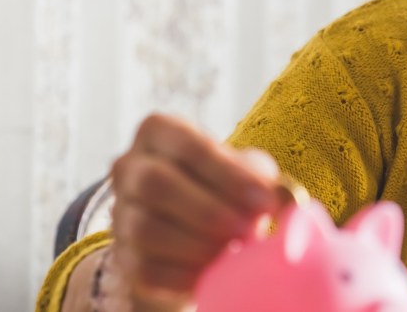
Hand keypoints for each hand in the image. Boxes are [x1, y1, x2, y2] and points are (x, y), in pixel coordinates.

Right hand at [109, 113, 281, 302]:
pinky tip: (214, 274)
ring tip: (234, 253)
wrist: (193, 234)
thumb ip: (264, 180)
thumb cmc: (223, 190)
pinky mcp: (124, 256)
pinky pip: (146, 268)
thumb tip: (286, 200)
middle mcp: (130, 167)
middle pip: (156, 183)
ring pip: (146, 228)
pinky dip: (184, 274)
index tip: (264, 200)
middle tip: (250, 231)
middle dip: (209, 211)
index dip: (228, 173)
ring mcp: (121, 213)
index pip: (188, 144)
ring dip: (198, 245)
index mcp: (159, 133)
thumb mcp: (247, 173)